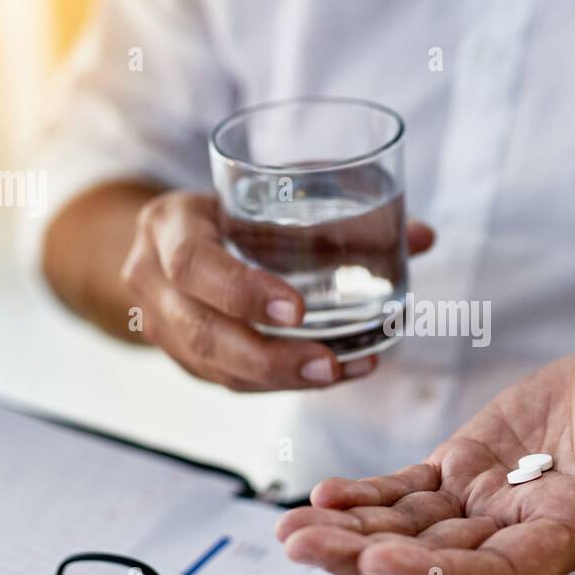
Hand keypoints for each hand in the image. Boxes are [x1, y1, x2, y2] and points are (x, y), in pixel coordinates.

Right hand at [120, 191, 433, 390]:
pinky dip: (281, 382)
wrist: (164, 239)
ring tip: (339, 374)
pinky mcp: (184, 357)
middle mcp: (151, 279)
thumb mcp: (264, 192)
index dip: (241, 291)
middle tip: (327, 364)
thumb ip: (336, 209)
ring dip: (280, 379)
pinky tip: (334, 375)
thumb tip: (423, 236)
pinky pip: (229, 380)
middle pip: (201, 332)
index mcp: (167, 224)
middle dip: (267, 357)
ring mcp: (162, 326)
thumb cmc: (229, 208)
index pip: (192, 264)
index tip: (297, 310)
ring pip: (214, 367)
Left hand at [276, 325, 574, 574]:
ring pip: (410, 531)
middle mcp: (522, 527)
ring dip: (349, 534)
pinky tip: (321, 496)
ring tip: (290, 530)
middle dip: (369, 558)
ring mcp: (487, 503)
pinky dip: (365, 497)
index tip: (388, 562)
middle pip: (438, 561)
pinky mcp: (463, 470)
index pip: (505, 572)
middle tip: (304, 546)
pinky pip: (406, 492)